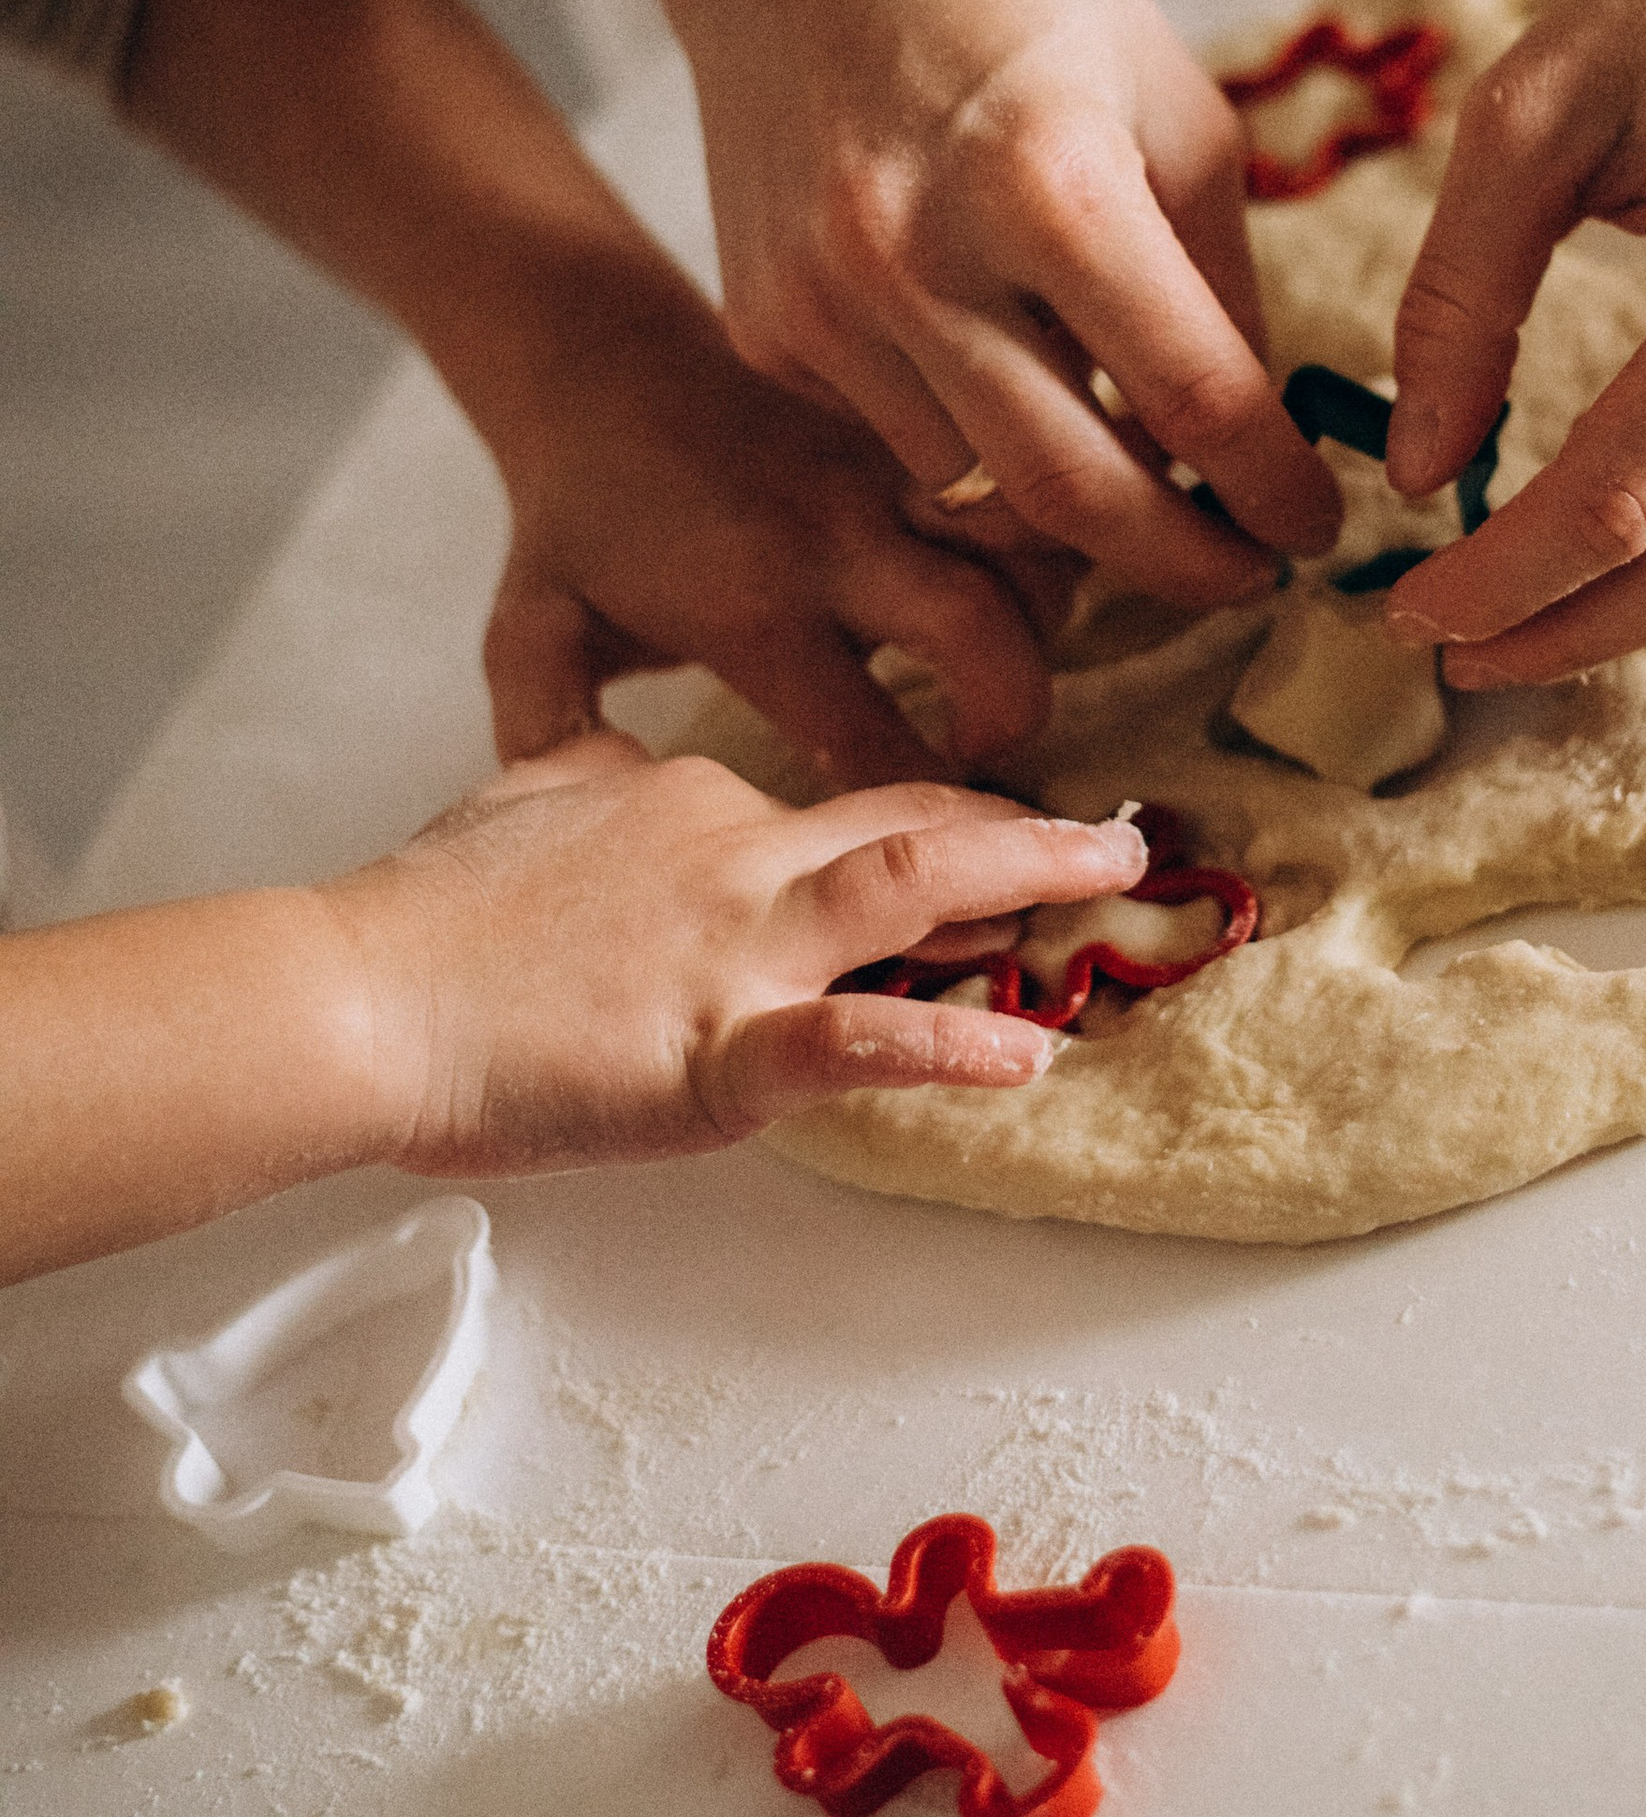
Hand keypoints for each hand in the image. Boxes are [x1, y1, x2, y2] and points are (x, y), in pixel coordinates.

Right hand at [327, 735, 1150, 1165]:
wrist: (357, 993)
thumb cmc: (422, 917)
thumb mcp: (518, 797)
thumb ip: (586, 775)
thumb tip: (613, 757)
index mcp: (690, 805)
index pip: (830, 805)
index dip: (925, 818)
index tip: (989, 830)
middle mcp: (732, 855)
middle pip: (907, 824)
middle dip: (1022, 826)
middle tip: (1115, 831)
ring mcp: (731, 952)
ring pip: (909, 889)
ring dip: (1029, 877)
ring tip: (1118, 874)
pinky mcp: (714, 1053)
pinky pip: (852, 1043)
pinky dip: (946, 1049)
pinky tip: (1024, 1060)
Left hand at [477, 263, 1076, 783]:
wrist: (600, 357)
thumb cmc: (577, 525)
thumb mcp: (533, 640)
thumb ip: (556, 746)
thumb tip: (605, 848)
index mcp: (751, 610)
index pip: (873, 746)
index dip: (915, 812)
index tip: (919, 835)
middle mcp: (836, 536)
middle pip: (988, 637)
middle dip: (1013, 714)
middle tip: (983, 749)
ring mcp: (891, 468)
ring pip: (1037, 549)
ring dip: (1044, 616)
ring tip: (1003, 655)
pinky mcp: (926, 420)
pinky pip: (1031, 484)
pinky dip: (1050, 534)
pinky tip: (1015, 578)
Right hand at [683, 0, 1340, 601]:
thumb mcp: (1167, 94)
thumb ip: (1215, 275)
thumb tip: (1254, 433)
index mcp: (1051, 182)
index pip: (1196, 402)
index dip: (1274, 492)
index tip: (1313, 526)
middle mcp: (919, 259)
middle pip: (1075, 499)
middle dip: (1181, 564)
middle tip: (1240, 572)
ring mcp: (825, 306)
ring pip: (977, 494)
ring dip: (1071, 515)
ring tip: (1137, 483)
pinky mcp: (766, 329)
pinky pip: (896, 443)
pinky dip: (970, 446)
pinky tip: (1009, 387)